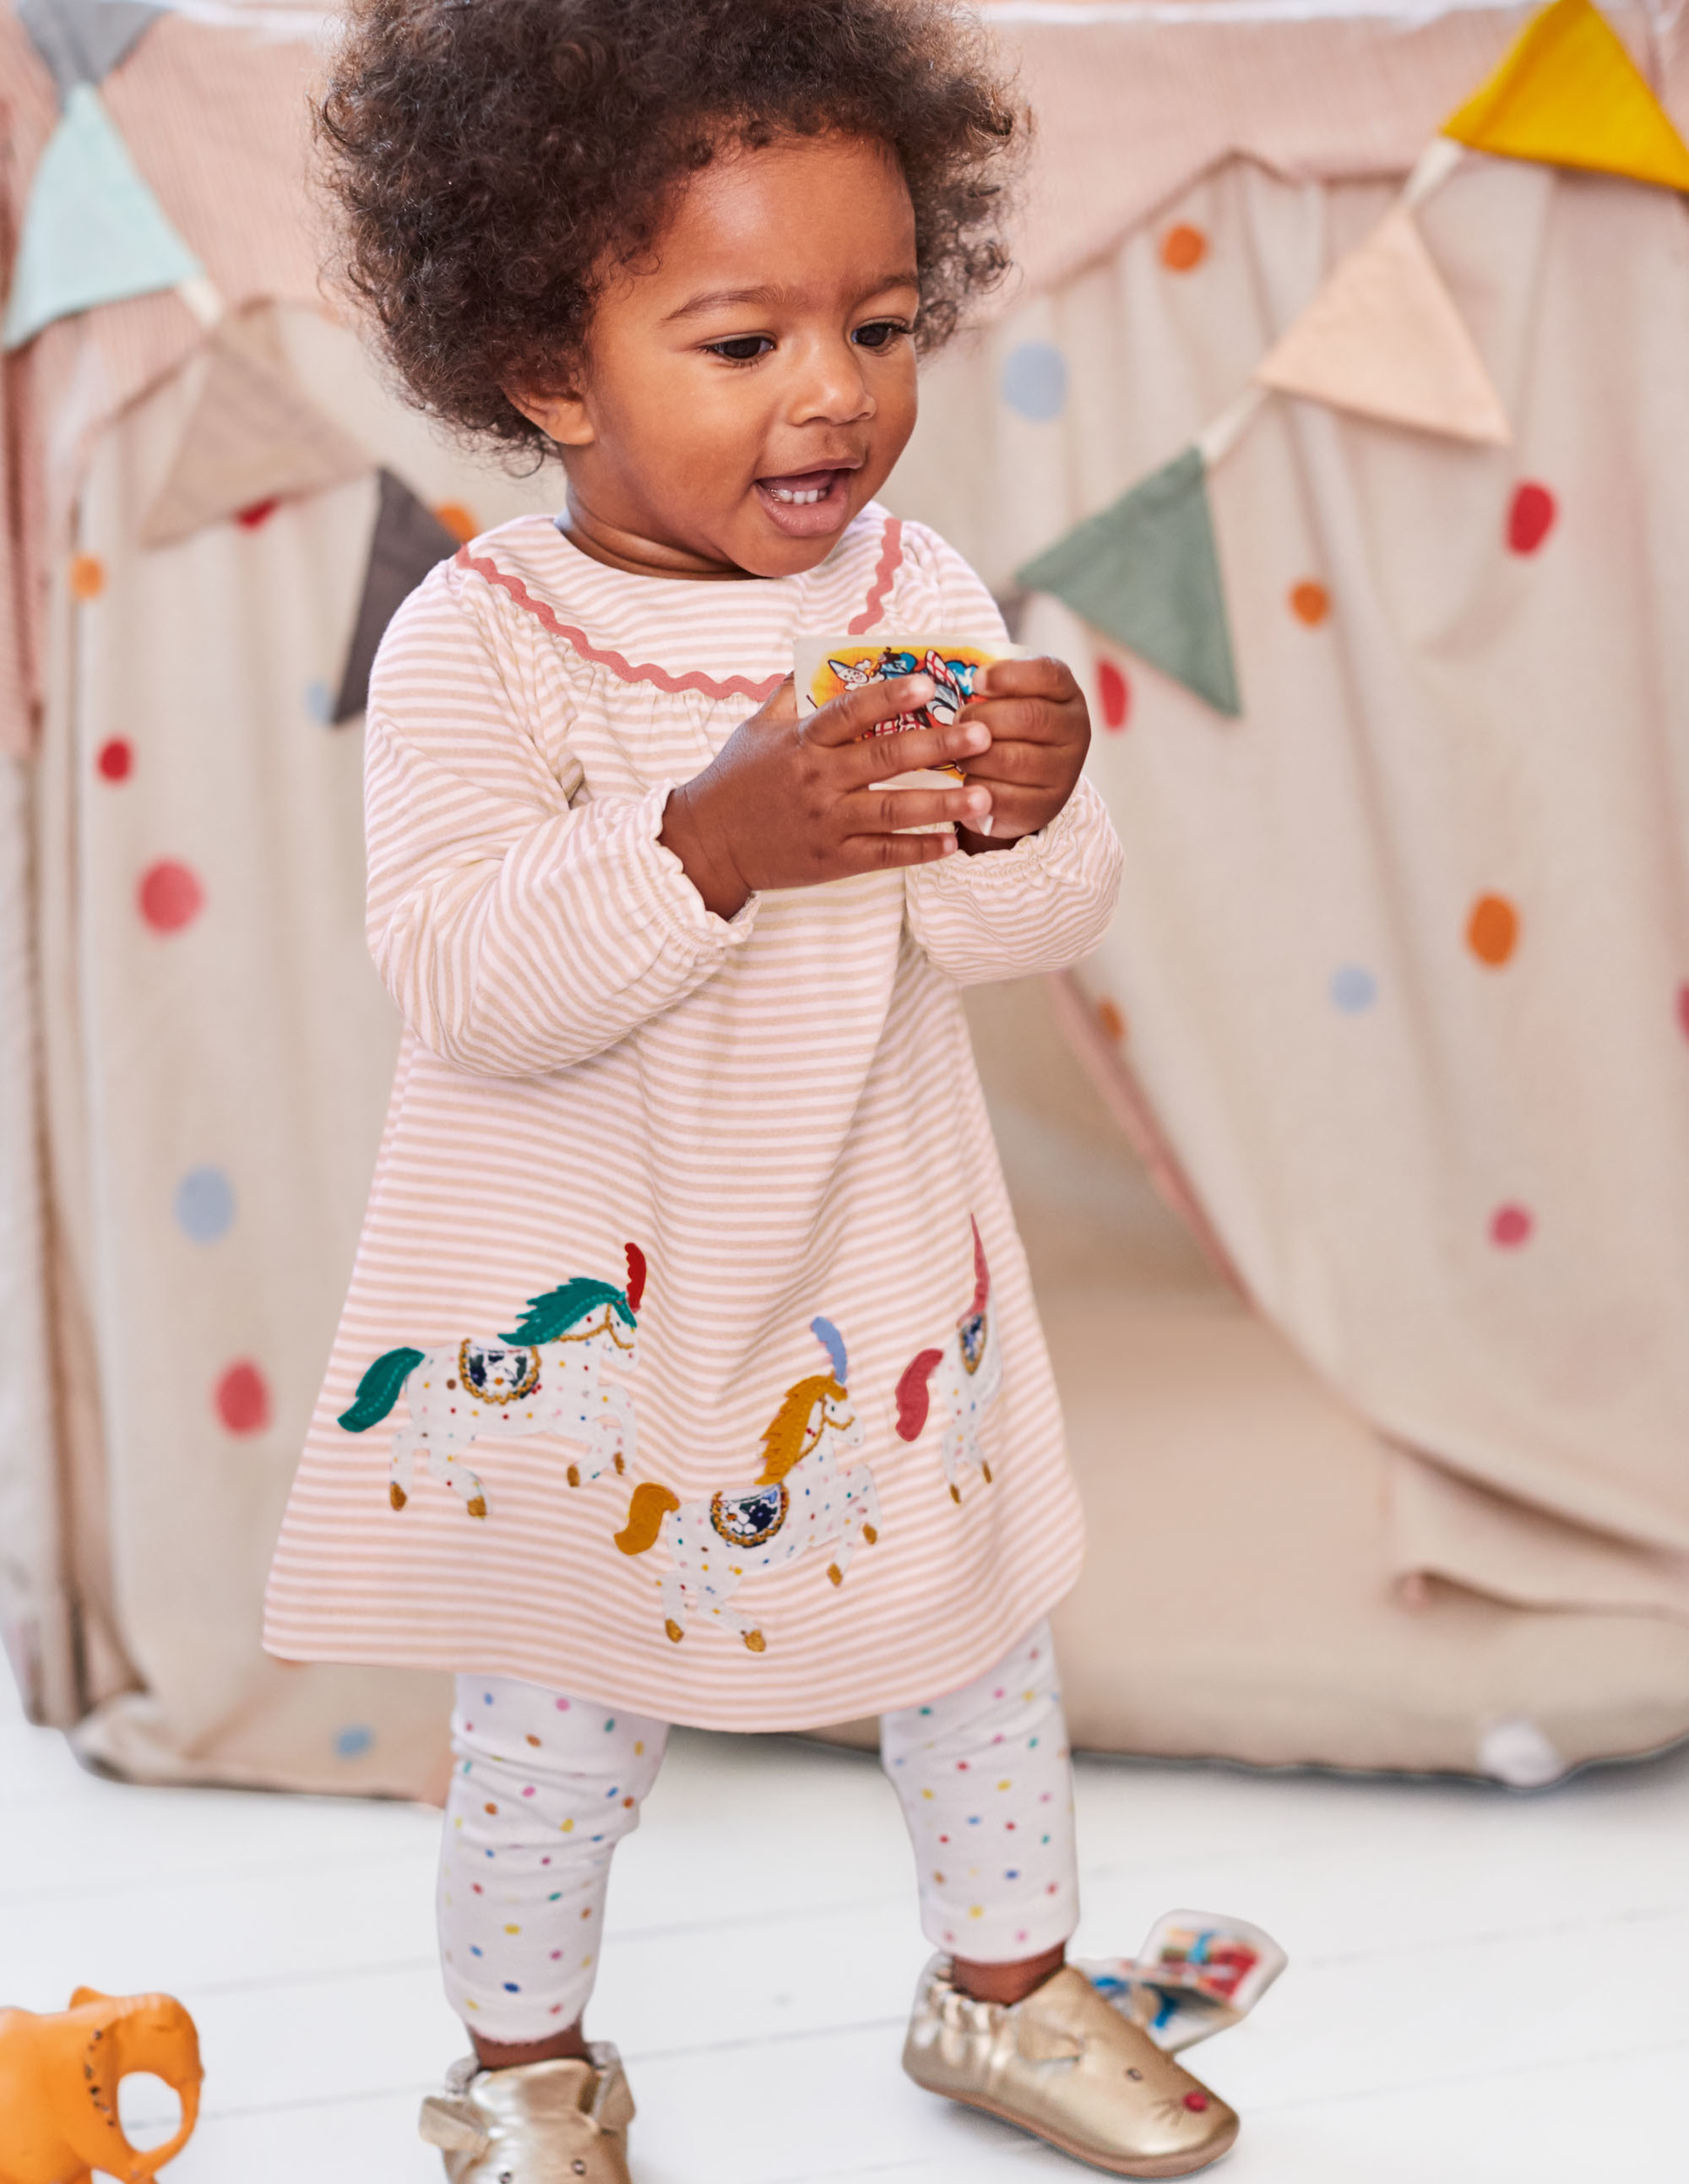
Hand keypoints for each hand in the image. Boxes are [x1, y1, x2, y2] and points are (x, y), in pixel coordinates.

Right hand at [660, 671, 995, 918]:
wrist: (707, 844)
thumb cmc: (735, 782)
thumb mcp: (756, 730)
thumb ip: (791, 694)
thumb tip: (817, 654)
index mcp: (802, 742)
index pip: (850, 712)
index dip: (889, 696)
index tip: (927, 683)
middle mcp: (818, 780)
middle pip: (885, 758)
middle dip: (938, 745)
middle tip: (982, 735)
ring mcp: (827, 822)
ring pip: (893, 811)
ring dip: (943, 804)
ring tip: (984, 794)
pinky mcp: (832, 860)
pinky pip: (884, 855)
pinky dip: (920, 851)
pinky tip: (953, 843)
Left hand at [953, 655, 1090, 852]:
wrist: (1023, 786)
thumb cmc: (1010, 730)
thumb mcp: (1011, 700)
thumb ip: (997, 686)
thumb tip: (967, 679)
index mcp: (1067, 695)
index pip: (1048, 674)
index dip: (1009, 675)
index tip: (977, 681)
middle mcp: (1076, 731)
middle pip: (1029, 717)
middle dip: (984, 718)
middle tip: (958, 720)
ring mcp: (1064, 771)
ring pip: (1013, 759)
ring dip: (975, 755)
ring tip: (960, 753)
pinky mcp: (1045, 806)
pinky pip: (1004, 796)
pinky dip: (978, 788)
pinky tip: (969, 781)